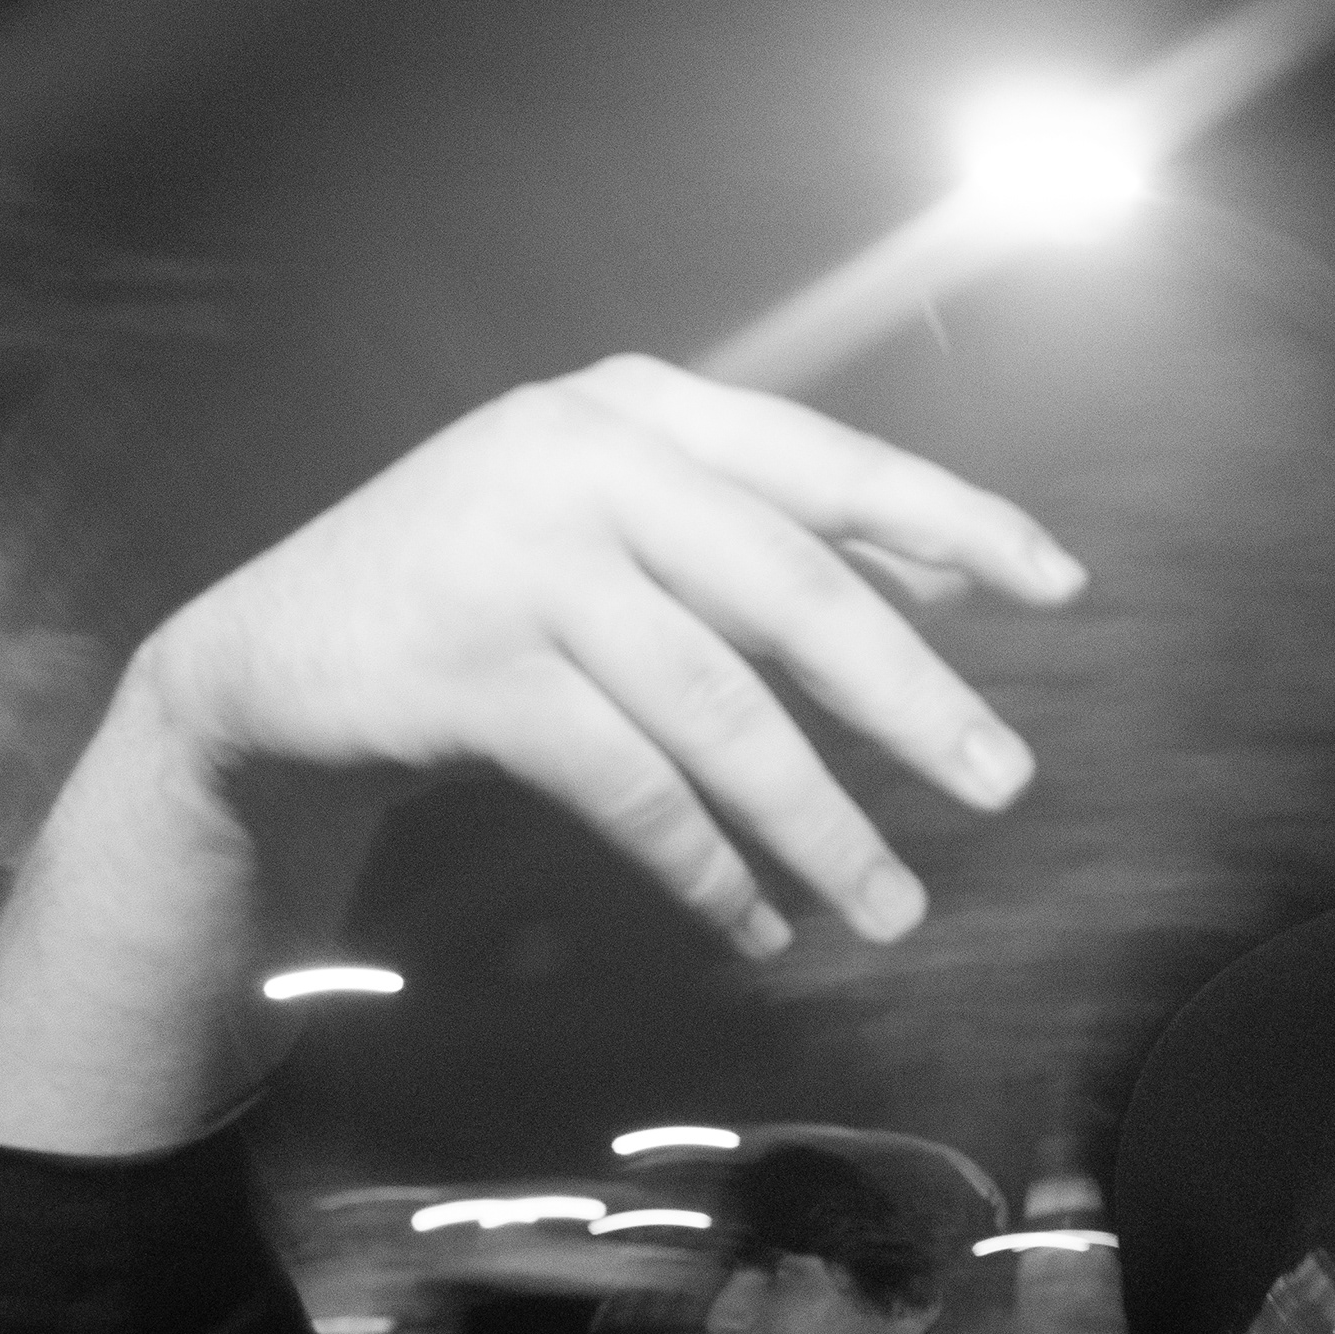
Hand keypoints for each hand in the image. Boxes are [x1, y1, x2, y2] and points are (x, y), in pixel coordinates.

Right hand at [116, 354, 1084, 955]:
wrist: (272, 662)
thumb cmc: (490, 595)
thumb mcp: (629, 533)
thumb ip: (775, 539)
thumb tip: (957, 573)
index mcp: (644, 408)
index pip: (831, 464)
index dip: (956, 523)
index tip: (1062, 589)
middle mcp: (582, 458)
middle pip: (792, 589)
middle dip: (911, 698)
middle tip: (1005, 784)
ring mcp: (518, 558)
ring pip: (716, 706)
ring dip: (816, 820)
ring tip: (892, 907)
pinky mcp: (467, 669)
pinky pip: (629, 785)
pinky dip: (705, 864)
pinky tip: (758, 924)